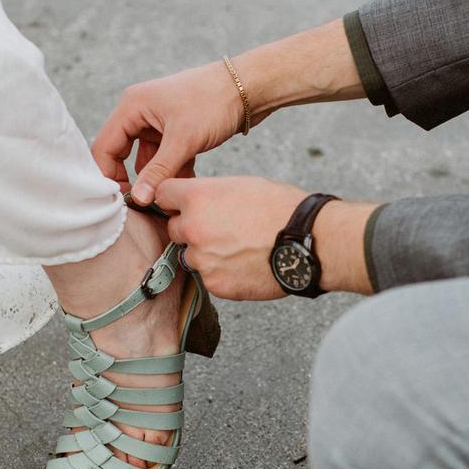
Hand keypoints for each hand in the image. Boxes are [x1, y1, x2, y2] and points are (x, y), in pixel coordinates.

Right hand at [92, 62, 245, 205]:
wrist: (251, 86)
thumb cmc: (215, 101)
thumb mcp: (184, 140)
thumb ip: (158, 171)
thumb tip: (138, 198)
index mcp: (132, 107)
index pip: (104, 147)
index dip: (109, 176)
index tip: (122, 202)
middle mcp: (140, 113)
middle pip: (122, 155)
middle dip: (135, 180)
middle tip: (143, 206)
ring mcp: (158, 123)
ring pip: (147, 161)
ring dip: (159, 180)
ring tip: (171, 199)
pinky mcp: (176, 132)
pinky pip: (166, 159)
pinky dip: (174, 173)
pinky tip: (188, 186)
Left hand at [155, 176, 308, 299]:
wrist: (306, 241)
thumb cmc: (281, 208)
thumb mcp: (240, 185)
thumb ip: (210, 194)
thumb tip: (195, 202)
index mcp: (197, 197)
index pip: (162, 194)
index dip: (173, 199)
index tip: (180, 204)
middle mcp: (192, 228)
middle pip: (174, 228)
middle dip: (191, 228)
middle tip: (220, 228)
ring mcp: (202, 259)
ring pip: (190, 256)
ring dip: (206, 253)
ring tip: (237, 247)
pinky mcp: (215, 284)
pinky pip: (208, 277)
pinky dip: (222, 272)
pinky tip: (244, 264)